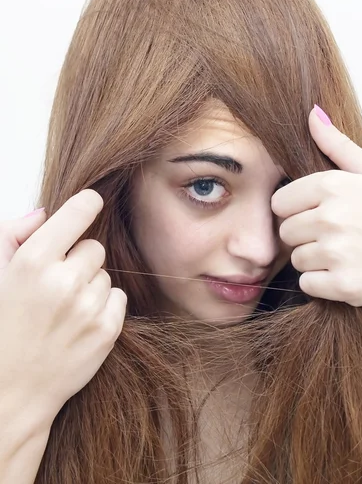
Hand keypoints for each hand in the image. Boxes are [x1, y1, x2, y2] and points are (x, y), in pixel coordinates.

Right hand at [0, 189, 126, 426]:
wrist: (11, 390)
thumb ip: (14, 234)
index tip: (91, 203)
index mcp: (33, 261)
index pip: (79, 211)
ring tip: (64, 309)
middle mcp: (63, 281)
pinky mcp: (107, 331)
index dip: (87, 204)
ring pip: (106, 275)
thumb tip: (45, 212)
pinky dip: (104, 306)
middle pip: (95, 247)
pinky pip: (119, 297)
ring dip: (90, 286)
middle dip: (79, 261)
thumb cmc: (3, 326)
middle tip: (57, 285)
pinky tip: (79, 322)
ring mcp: (88, 308)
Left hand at [271, 105, 361, 308]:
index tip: (317, 215)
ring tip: (348, 255)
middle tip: (338, 237)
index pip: (279, 203)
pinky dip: (325, 285)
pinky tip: (349, 274)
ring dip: (317, 262)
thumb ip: (338, 146)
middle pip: (286, 233)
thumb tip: (311, 114)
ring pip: (297, 260)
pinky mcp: (344, 286)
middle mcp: (330, 217)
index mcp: (332, 186)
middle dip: (307, 237)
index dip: (296, 211)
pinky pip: (308, 285)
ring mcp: (337, 253)